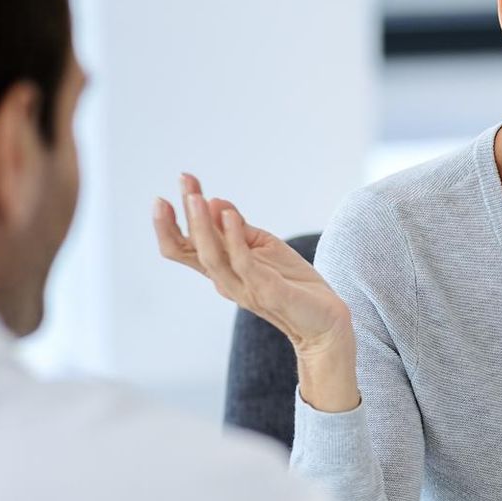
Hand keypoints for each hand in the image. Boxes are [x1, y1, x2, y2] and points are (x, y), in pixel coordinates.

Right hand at [153, 173, 358, 409]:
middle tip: (180, 184)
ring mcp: (244, 287)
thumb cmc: (294, 283)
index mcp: (222, 269)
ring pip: (210, 257)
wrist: (325, 320)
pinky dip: (234, 238)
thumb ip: (239, 228)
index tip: (182, 180)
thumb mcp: (264, 247)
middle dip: (176, 219)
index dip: (176, 216)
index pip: (186, 244)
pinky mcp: (266, 291)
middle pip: (187, 251)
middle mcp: (225, 280)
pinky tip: (229, 215)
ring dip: (201, 225)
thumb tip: (214, 201)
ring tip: (195, 197)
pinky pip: (244, 263)